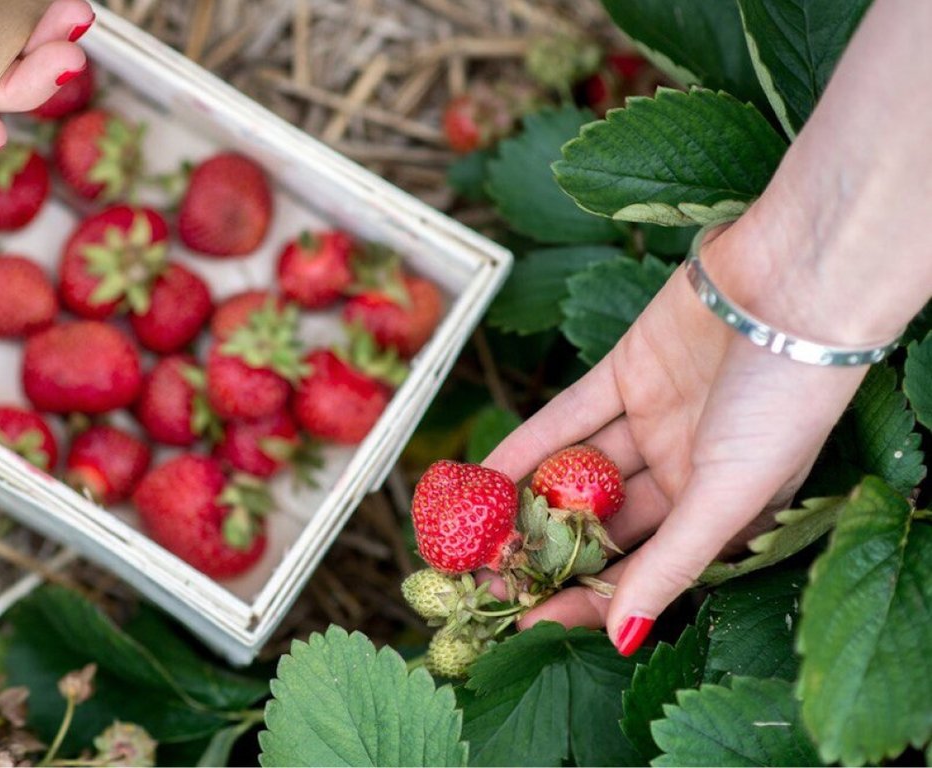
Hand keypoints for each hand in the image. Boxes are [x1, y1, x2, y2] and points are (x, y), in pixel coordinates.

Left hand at [484, 224, 867, 655]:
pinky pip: (567, 418)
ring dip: (527, 500)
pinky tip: (481, 476)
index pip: (642, 567)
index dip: (586, 596)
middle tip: (485, 579)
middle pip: (602, 523)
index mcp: (722, 509)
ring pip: (578, 471)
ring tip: (468, 533)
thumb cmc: (787, 399)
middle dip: (546, 551)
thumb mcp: (732, 493)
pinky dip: (526, 446)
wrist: (798, 283)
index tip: (526, 621)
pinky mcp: (627, 370)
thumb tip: (623, 637)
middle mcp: (686, 469)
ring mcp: (654, 419)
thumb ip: (672, 563)